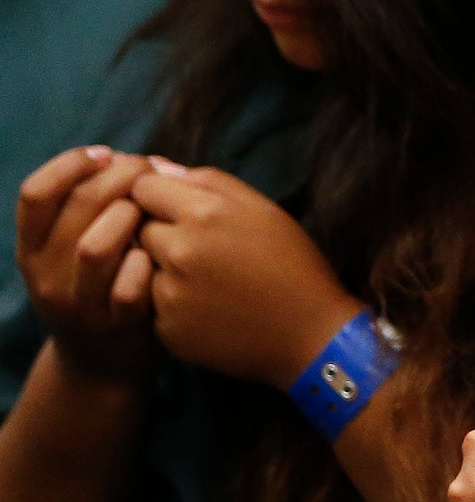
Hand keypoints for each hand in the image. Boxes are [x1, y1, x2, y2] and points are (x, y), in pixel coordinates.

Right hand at [16, 146, 159, 376]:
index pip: (36, 193)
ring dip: (132, 218)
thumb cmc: (108, 285)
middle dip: (120, 177)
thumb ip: (95, 209)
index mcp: (33, 248)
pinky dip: (149, 263)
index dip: (72, 164)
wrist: (105, 363)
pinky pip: (129, 287)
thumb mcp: (82, 247)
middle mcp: (44, 274)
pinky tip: (163, 253)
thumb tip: (144, 160)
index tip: (107, 153)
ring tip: (154, 211)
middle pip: (75, 207)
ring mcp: (76, 302)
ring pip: (95, 247)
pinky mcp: (112, 325)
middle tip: (151, 170)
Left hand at [131, 160, 360, 389]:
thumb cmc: (293, 264)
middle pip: (138, 226)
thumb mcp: (264, 209)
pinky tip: (207, 307)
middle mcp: (179, 249)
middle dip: (160, 232)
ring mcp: (169, 292)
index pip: (143, 186)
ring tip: (206, 280)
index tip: (179, 209)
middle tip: (201, 249)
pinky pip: (151, 303)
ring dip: (163, 268)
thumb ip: (209, 181)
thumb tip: (159, 166)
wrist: (310, 334)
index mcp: (205, 212)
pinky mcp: (166, 327)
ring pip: (141, 265)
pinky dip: (172, 302)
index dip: (158, 195)